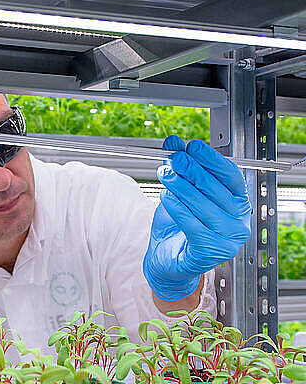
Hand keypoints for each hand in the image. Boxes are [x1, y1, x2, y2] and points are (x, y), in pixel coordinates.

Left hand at [143, 135, 251, 300]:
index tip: (192, 147)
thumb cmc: (178, 226)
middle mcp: (238, 222)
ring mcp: (228, 240)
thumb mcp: (178, 192)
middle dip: (193, 171)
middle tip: (175, 159)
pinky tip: (166, 197)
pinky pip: (194, 225)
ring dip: (182, 187)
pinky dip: (179, 209)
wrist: (167, 260)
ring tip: (166, 174)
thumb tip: (173, 143)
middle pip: (217, 190)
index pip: (230, 177)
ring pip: (204, 207)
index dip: (211, 160)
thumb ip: (180, 169)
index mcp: (237, 204)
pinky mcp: (210, 252)